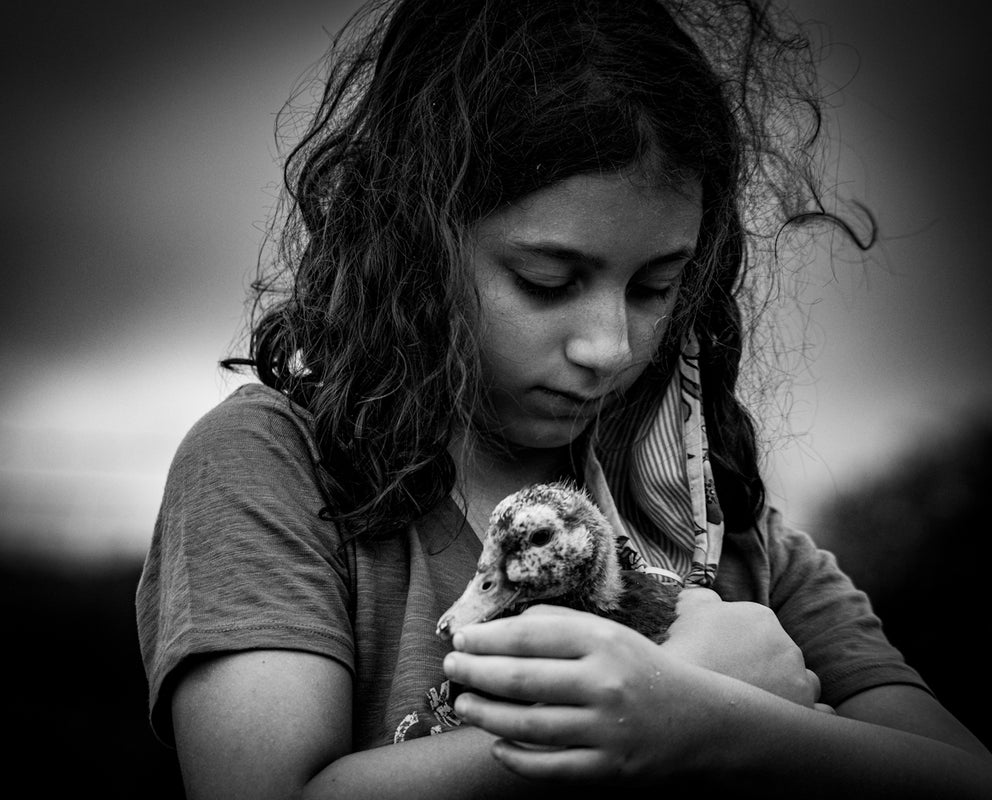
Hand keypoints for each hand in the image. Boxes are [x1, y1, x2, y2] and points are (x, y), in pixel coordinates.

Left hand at [442, 604, 729, 783]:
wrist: (702, 724)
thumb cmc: (644, 671)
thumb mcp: (612, 634)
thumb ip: (562, 622)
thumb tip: (506, 626)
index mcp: (603, 641)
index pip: (530, 635)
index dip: (487, 638)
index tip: (460, 638)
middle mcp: (605, 682)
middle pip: (521, 678)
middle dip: (475, 672)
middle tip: (450, 668)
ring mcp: (607, 729)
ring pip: (528, 724)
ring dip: (486, 714)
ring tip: (462, 704)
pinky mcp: (608, 769)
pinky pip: (549, 767)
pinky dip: (516, 758)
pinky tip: (496, 746)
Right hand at [662, 588, 820, 707]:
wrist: (690, 695)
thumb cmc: (687, 650)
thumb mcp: (688, 608)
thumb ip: (703, 595)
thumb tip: (708, 596)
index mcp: (763, 618)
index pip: (758, 628)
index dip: (740, 643)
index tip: (723, 655)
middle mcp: (788, 647)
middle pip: (781, 654)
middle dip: (764, 664)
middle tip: (736, 679)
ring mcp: (798, 682)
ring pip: (803, 682)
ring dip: (789, 687)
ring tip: (762, 700)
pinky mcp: (803, 712)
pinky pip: (821, 712)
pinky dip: (808, 712)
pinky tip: (786, 716)